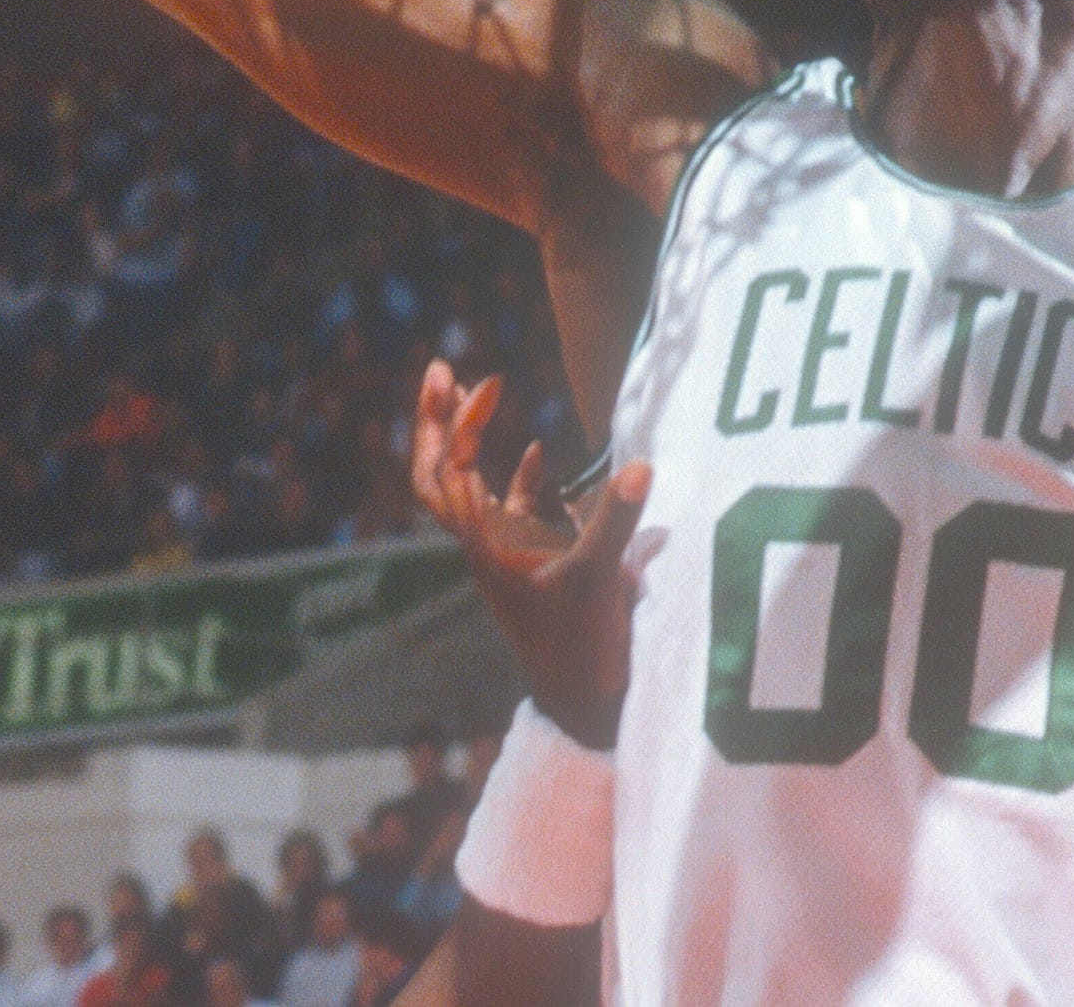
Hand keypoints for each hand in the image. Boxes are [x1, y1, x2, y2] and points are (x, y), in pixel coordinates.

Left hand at [410, 362, 649, 747]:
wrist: (585, 703)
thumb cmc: (581, 647)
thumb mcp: (597, 580)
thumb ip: (614, 521)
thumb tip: (640, 465)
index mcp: (485, 543)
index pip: (451, 470)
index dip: (460, 422)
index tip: (489, 381)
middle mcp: (485, 543)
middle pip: (435, 476)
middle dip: (432, 423)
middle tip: (440, 370)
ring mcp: (506, 553)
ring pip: (466, 489)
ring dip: (463, 442)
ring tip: (473, 391)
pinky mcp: (533, 564)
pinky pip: (512, 511)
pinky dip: (516, 477)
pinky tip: (533, 450)